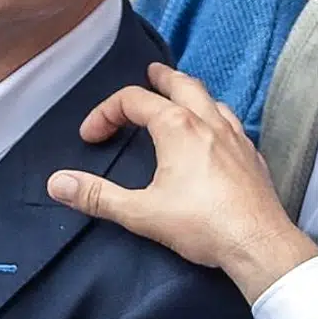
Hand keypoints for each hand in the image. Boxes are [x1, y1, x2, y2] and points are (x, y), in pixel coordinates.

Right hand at [46, 63, 317, 301]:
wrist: (260, 246)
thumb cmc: (202, 225)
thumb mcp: (140, 212)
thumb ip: (97, 196)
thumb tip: (58, 183)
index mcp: (177, 127)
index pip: (133, 101)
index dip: (105, 113)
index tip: (91, 136)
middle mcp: (208, 122)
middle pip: (182, 84)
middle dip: (162, 77)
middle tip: (151, 72)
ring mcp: (236, 137)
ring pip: (212, 100)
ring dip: (192, 93)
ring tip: (182, 97)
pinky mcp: (253, 157)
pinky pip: (233, 123)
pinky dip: (217, 117)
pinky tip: (217, 133)